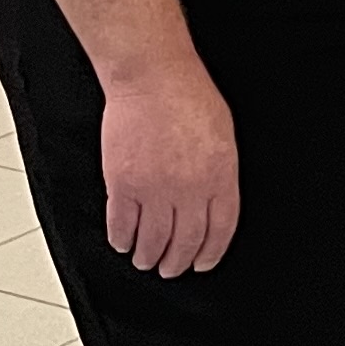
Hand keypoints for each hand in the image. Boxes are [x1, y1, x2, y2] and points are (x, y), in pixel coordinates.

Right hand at [99, 63, 239, 277]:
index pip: (220, 230)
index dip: (210, 253)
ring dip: (148, 257)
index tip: (202, 264)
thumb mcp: (223, 136)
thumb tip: (212, 205)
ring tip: (145, 260)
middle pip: (185, 242)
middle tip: (171, 269)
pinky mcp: (123, 185)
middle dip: (177, 262)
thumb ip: (220, 174)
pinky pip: (122, 225)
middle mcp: (190, 189)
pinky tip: (123, 243)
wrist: (152, 76)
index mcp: (220, 176)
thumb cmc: (189, 96)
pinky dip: (121, 240)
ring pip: (152, 241)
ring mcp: (155, 189)